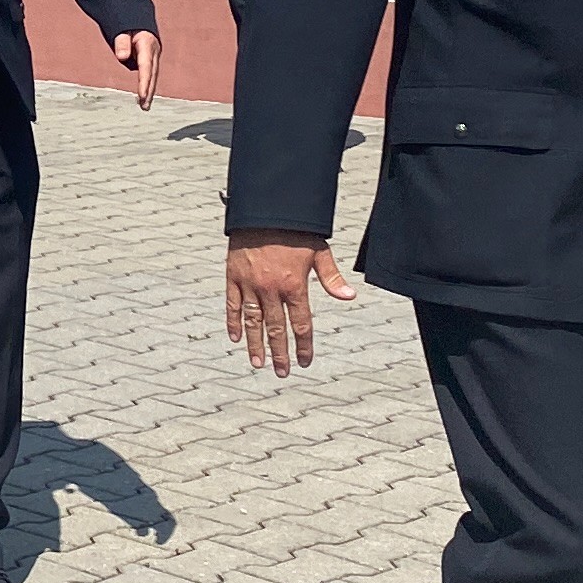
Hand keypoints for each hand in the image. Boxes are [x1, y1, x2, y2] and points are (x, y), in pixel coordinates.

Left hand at [111, 30, 162, 110]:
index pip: (145, 67)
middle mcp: (154, 51)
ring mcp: (154, 55)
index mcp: (147, 44)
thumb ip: (122, 42)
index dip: (144, 82)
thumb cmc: (128, 23)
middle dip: (149, 91)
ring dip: (149, 91)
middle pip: (152, 75)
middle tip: (144, 107)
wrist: (138, 17)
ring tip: (145, 106)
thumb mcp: (122, 28)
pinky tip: (144, 96)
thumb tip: (122, 57)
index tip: (142, 96)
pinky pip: (151, 74)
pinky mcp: (152, 59)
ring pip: (153, 76)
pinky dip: (148, 85)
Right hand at [226, 229, 355, 369]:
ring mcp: (250, 284)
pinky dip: (233, 321)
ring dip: (255, 344)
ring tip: (258, 363)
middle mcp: (271, 289)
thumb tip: (350, 297)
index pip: (300, 324)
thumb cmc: (295, 230)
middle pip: (276, 329)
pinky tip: (235, 337)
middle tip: (282, 373)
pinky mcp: (233, 276)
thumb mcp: (319, 251)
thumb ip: (332, 277)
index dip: (303, 346)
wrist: (265, 210)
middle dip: (280, 353)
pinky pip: (232, 304)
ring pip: (253, 321)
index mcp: (294, 285)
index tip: (304, 362)